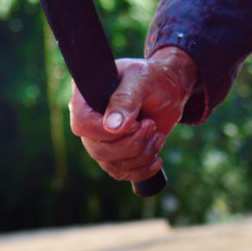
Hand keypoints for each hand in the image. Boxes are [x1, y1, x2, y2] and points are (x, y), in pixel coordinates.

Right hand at [69, 45, 196, 184]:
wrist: (169, 90)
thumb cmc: (153, 78)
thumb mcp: (141, 80)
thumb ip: (126, 100)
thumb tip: (112, 127)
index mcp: (86, 98)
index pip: (82, 124)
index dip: (108, 131)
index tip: (136, 123)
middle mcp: (89, 121)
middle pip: (98, 149)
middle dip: (131, 144)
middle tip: (151, 125)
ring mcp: (100, 140)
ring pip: (111, 164)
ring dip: (141, 155)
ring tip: (158, 135)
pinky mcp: (115, 154)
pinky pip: (121, 173)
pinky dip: (142, 170)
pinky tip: (157, 158)